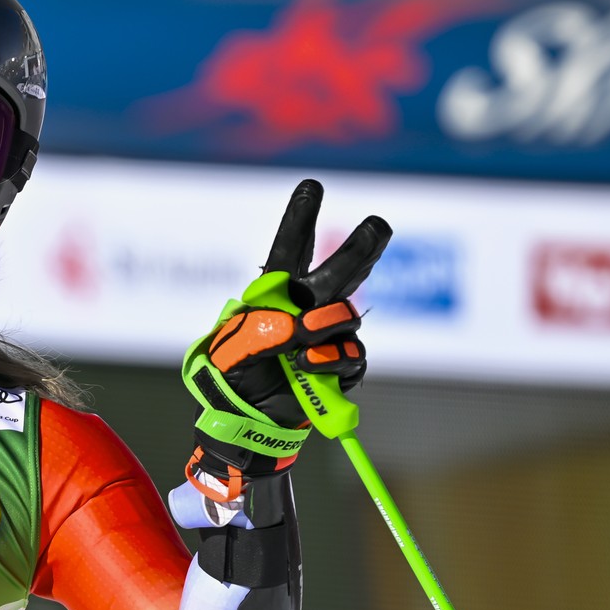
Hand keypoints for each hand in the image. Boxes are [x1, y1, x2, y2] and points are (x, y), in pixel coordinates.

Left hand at [182, 179, 389, 501]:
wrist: (249, 424)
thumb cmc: (232, 380)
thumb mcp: (230, 350)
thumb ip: (258, 330)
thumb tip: (300, 326)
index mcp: (273, 295)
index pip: (288, 249)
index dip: (301, 219)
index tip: (312, 185)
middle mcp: (305, 308)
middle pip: (340, 269)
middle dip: (361, 247)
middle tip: (379, 224)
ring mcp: (326, 334)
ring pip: (346, 313)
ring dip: (327, 326)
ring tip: (300, 349)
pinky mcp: (340, 363)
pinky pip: (350, 352)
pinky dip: (332, 360)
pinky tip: (309, 368)